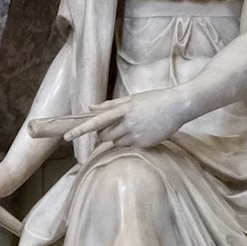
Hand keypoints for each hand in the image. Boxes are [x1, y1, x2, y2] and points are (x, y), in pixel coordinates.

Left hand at [64, 88, 197, 149]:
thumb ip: (109, 104)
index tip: (67, 137)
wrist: (179, 105)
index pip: (96, 121)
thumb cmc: (154, 99)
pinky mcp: (144, 143)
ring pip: (116, 143)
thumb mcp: (131, 98)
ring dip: (117, 138)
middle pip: (104, 136)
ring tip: (133, 126)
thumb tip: (89, 107)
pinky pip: (129, 147)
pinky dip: (130, 142)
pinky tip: (142, 131)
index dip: (81, 129)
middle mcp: (127, 123)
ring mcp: (136, 134)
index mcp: (123, 109)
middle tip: (114, 127)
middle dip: (103, 134)